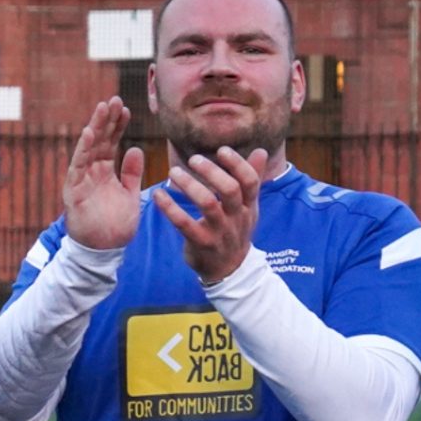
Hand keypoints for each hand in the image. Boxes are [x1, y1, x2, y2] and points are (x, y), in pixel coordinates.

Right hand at [62, 96, 145, 251]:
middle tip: (114, 100)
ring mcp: (82, 180)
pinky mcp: (75, 190)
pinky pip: (78, 166)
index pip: (111, 143)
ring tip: (102, 108)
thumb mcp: (129, 194)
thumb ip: (130, 173)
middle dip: (106, 120)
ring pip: (88, 148)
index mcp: (104, 172)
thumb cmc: (115, 225)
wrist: (104, 250)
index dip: (117, 126)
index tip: (126, 108)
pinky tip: (88, 133)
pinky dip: (82, 149)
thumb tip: (135, 149)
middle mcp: (91, 172)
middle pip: (99, 141)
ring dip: (95, 128)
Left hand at [154, 147, 267, 284]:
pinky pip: (184, 224)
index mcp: (248, 206)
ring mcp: (220, 232)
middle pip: (230, 190)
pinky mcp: (202, 243)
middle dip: (211, 172)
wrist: (229, 270)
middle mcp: (237, 217)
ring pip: (207, 205)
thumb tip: (262, 151)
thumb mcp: (247, 207)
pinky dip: (170, 208)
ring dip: (189, 186)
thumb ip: (252, 179)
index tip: (221, 150)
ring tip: (173, 172)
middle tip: (193, 159)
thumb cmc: (235, 230)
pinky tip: (158, 195)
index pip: (250, 181)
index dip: (237, 164)